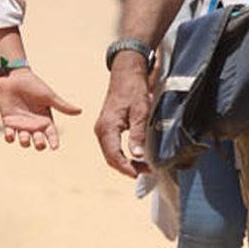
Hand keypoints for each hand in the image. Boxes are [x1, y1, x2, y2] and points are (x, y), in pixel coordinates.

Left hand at [0, 68, 80, 151]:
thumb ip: (62, 106)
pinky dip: (9, 138)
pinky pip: (9, 136)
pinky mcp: (8, 122)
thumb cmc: (33, 85)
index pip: (52, 135)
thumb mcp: (49, 96)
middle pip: (38, 142)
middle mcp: (34, 125)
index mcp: (45, 120)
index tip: (54, 147)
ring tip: (25, 136)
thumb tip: (80, 111)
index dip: (54, 142)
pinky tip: (11, 134)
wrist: (14, 77)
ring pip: (24, 141)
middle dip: (39, 145)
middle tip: (39, 141)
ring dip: (25, 142)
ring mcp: (21, 125)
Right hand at [94, 63, 151, 179]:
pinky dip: (123, 155)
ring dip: (126, 163)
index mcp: (107, 127)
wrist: (126, 74)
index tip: (140, 174)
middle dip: (128, 168)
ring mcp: (103, 129)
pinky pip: (113, 147)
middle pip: (111, 158)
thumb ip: (138, 134)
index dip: (126, 168)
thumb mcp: (140, 111)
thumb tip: (137, 155)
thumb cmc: (133, 89)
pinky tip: (136, 157)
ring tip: (144, 166)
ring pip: (112, 154)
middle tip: (147, 171)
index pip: (114, 156)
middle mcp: (101, 130)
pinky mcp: (107, 128)